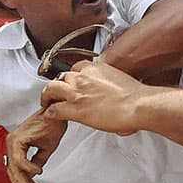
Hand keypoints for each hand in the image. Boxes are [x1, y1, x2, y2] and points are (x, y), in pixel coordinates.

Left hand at [4, 109, 66, 182]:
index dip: (21, 181)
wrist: (58, 112)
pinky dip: (28, 167)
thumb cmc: (52, 127)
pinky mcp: (17, 139)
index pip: (14, 167)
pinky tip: (38, 171)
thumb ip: (36, 162)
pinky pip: (20, 159)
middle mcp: (12, 141)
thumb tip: (31, 176)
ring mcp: (13, 140)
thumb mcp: (44, 150)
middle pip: (12, 169)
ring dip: (23, 179)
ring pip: (14, 166)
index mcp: (17, 144)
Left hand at [41, 60, 155, 134]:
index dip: (73, 75)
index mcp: (96, 68)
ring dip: (47, 95)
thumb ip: (111, 81)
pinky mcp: (74, 109)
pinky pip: (54, 110)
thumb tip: (113, 89)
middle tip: (55, 91)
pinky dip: (49, 112)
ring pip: (51, 89)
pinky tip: (49, 115)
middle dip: (58, 84)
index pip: (77, 67)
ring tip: (46, 101)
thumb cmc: (135, 95)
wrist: (136, 105)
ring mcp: (77, 92)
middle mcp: (83, 77)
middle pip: (62, 76)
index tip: (72, 80)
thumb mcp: (121, 79)